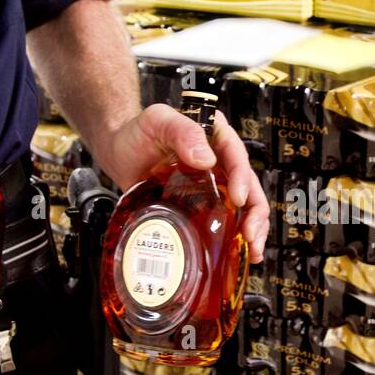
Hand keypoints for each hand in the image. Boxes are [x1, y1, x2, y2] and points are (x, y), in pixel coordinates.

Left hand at [94, 103, 269, 262]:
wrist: (119, 152)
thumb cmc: (138, 132)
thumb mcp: (158, 120)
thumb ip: (182, 131)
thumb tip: (206, 158)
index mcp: (216, 137)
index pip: (237, 157)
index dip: (242, 179)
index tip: (239, 199)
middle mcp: (221, 162)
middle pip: (249, 187)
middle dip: (256, 213)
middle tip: (251, 234)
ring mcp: (213, 186)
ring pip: (243, 208)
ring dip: (251, 230)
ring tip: (252, 251)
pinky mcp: (202, 205)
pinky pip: (223, 221)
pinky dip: (232, 237)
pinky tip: (237, 254)